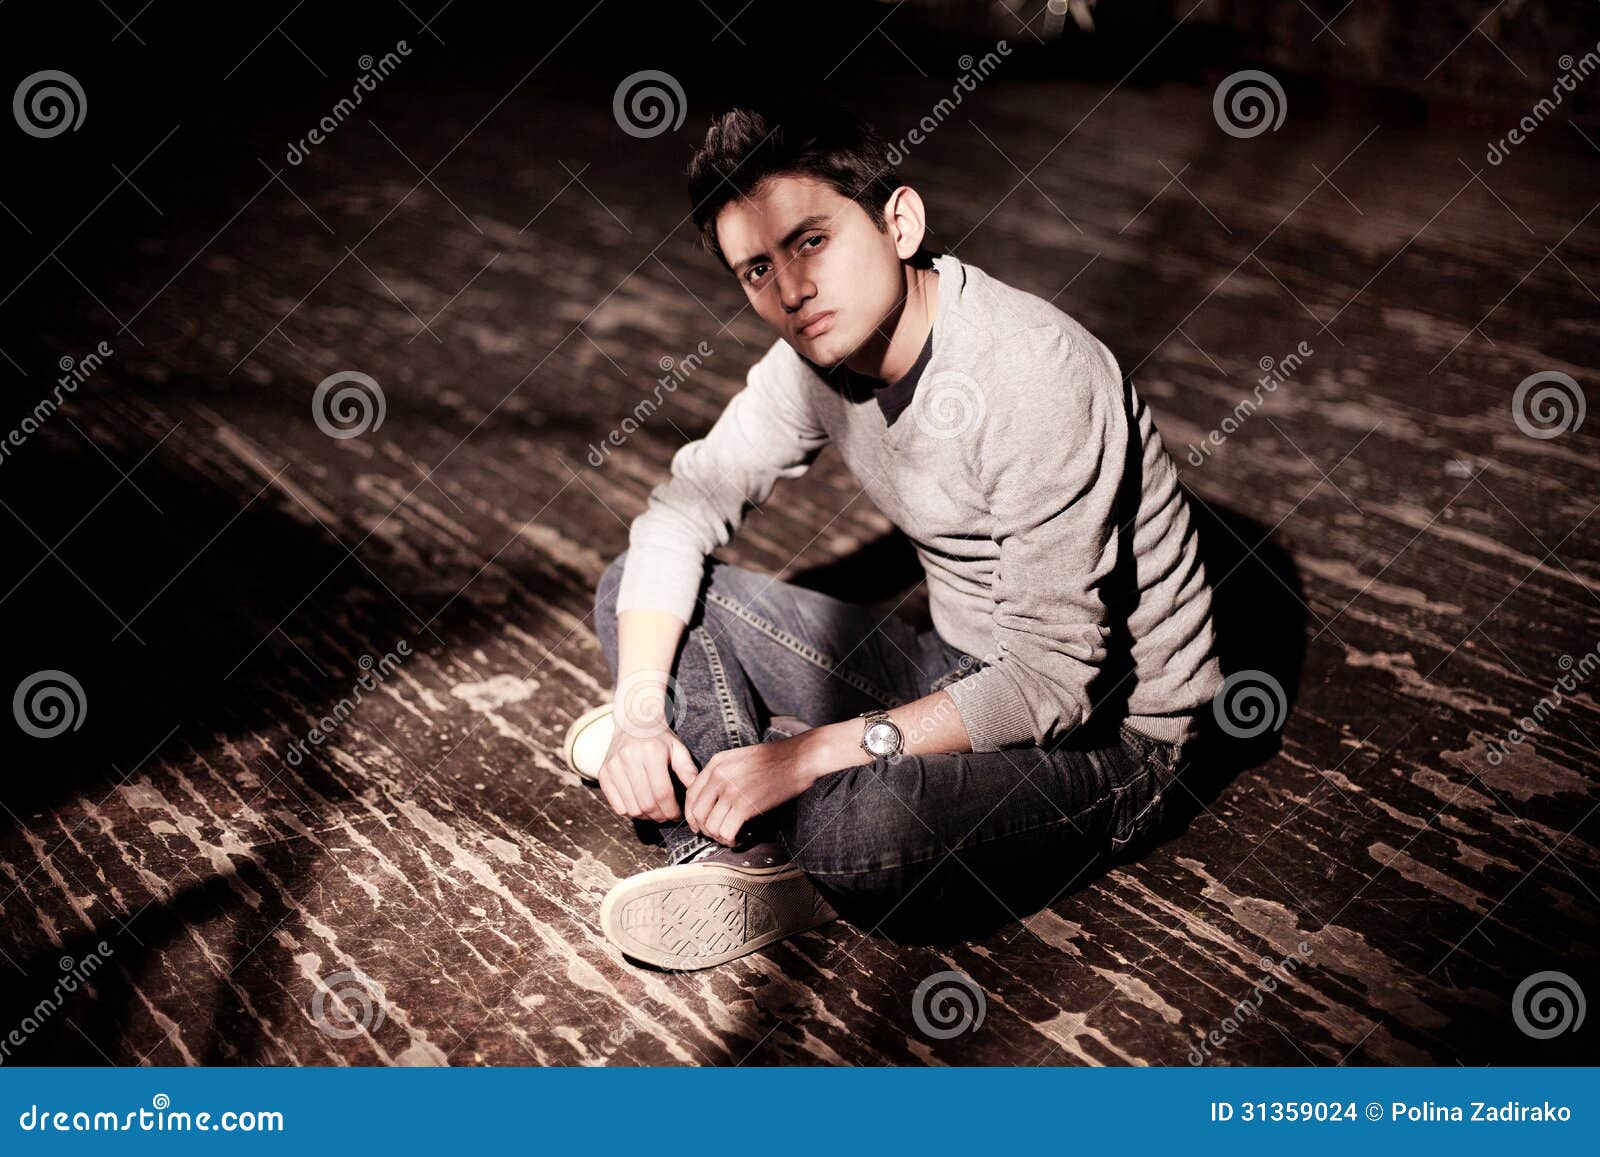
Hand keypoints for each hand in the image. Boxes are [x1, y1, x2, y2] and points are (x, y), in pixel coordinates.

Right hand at [596, 723, 697, 823]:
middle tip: (667, 816)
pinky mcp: (603, 774)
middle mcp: (629, 758)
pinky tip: (640, 806)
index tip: (677, 814)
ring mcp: (613, 766)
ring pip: (631, 808)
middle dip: (660, 816)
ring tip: (655, 812)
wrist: (634, 722)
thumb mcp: (678, 749)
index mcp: (651, 752)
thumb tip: (695, 792)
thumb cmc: (659, 739)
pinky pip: (617, 806)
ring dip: (646, 816)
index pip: (662, 792)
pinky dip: (630, 812)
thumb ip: (687, 770)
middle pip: (646, 803)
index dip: (671, 809)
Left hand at [683, 735, 818, 845]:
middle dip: (705, 829)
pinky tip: (741, 839)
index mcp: (716, 763)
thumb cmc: (775, 759)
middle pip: (697, 812)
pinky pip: (727, 832)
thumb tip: (712, 798)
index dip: (693, 815)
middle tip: (718, 835)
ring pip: (711, 825)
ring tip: (732, 838)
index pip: (691, 794)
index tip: (701, 825)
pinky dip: (732, 841)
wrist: (799, 758)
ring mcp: (731, 790)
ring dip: (719, 837)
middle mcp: (719, 776)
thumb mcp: (741, 757)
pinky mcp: (745, 805)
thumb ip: (723, 772)